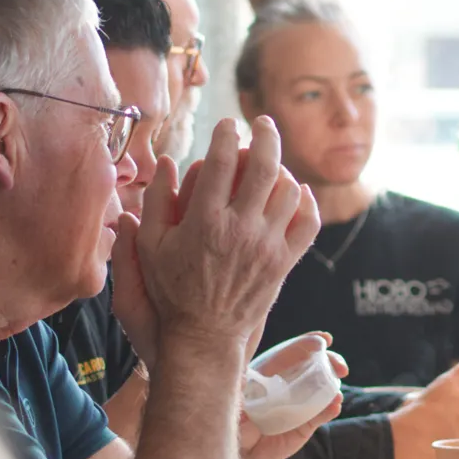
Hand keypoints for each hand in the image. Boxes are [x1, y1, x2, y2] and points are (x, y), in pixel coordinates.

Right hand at [132, 118, 320, 368]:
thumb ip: (155, 203)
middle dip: (266, 135)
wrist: (205, 336)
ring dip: (284, 168)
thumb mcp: (150, 248)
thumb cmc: (172, 290)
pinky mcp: (285, 261)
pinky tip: (297, 192)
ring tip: (275, 160)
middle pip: (264, 166)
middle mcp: (240, 229)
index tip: (227, 125)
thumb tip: (165, 163)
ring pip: (288, 191)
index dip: (226, 135)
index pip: (221, 161)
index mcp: (204, 221)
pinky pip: (307, 223)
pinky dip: (306, 202)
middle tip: (263, 122)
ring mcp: (267, 245)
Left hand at [237, 333, 348, 458]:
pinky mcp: (305, 424)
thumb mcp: (230, 401)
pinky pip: (321, 414)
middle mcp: (287, 384)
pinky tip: (335, 406)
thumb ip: (237, 388)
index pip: (290, 352)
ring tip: (338, 390)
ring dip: (333, 386)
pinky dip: (330, 409)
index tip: (323, 340)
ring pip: (322, 388)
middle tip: (341, 367)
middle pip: (313, 365)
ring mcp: (299, 403)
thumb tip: (241, 378)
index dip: (307, 343)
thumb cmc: (231, 420)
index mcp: (268, 372)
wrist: (239, 451)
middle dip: (329, 361)